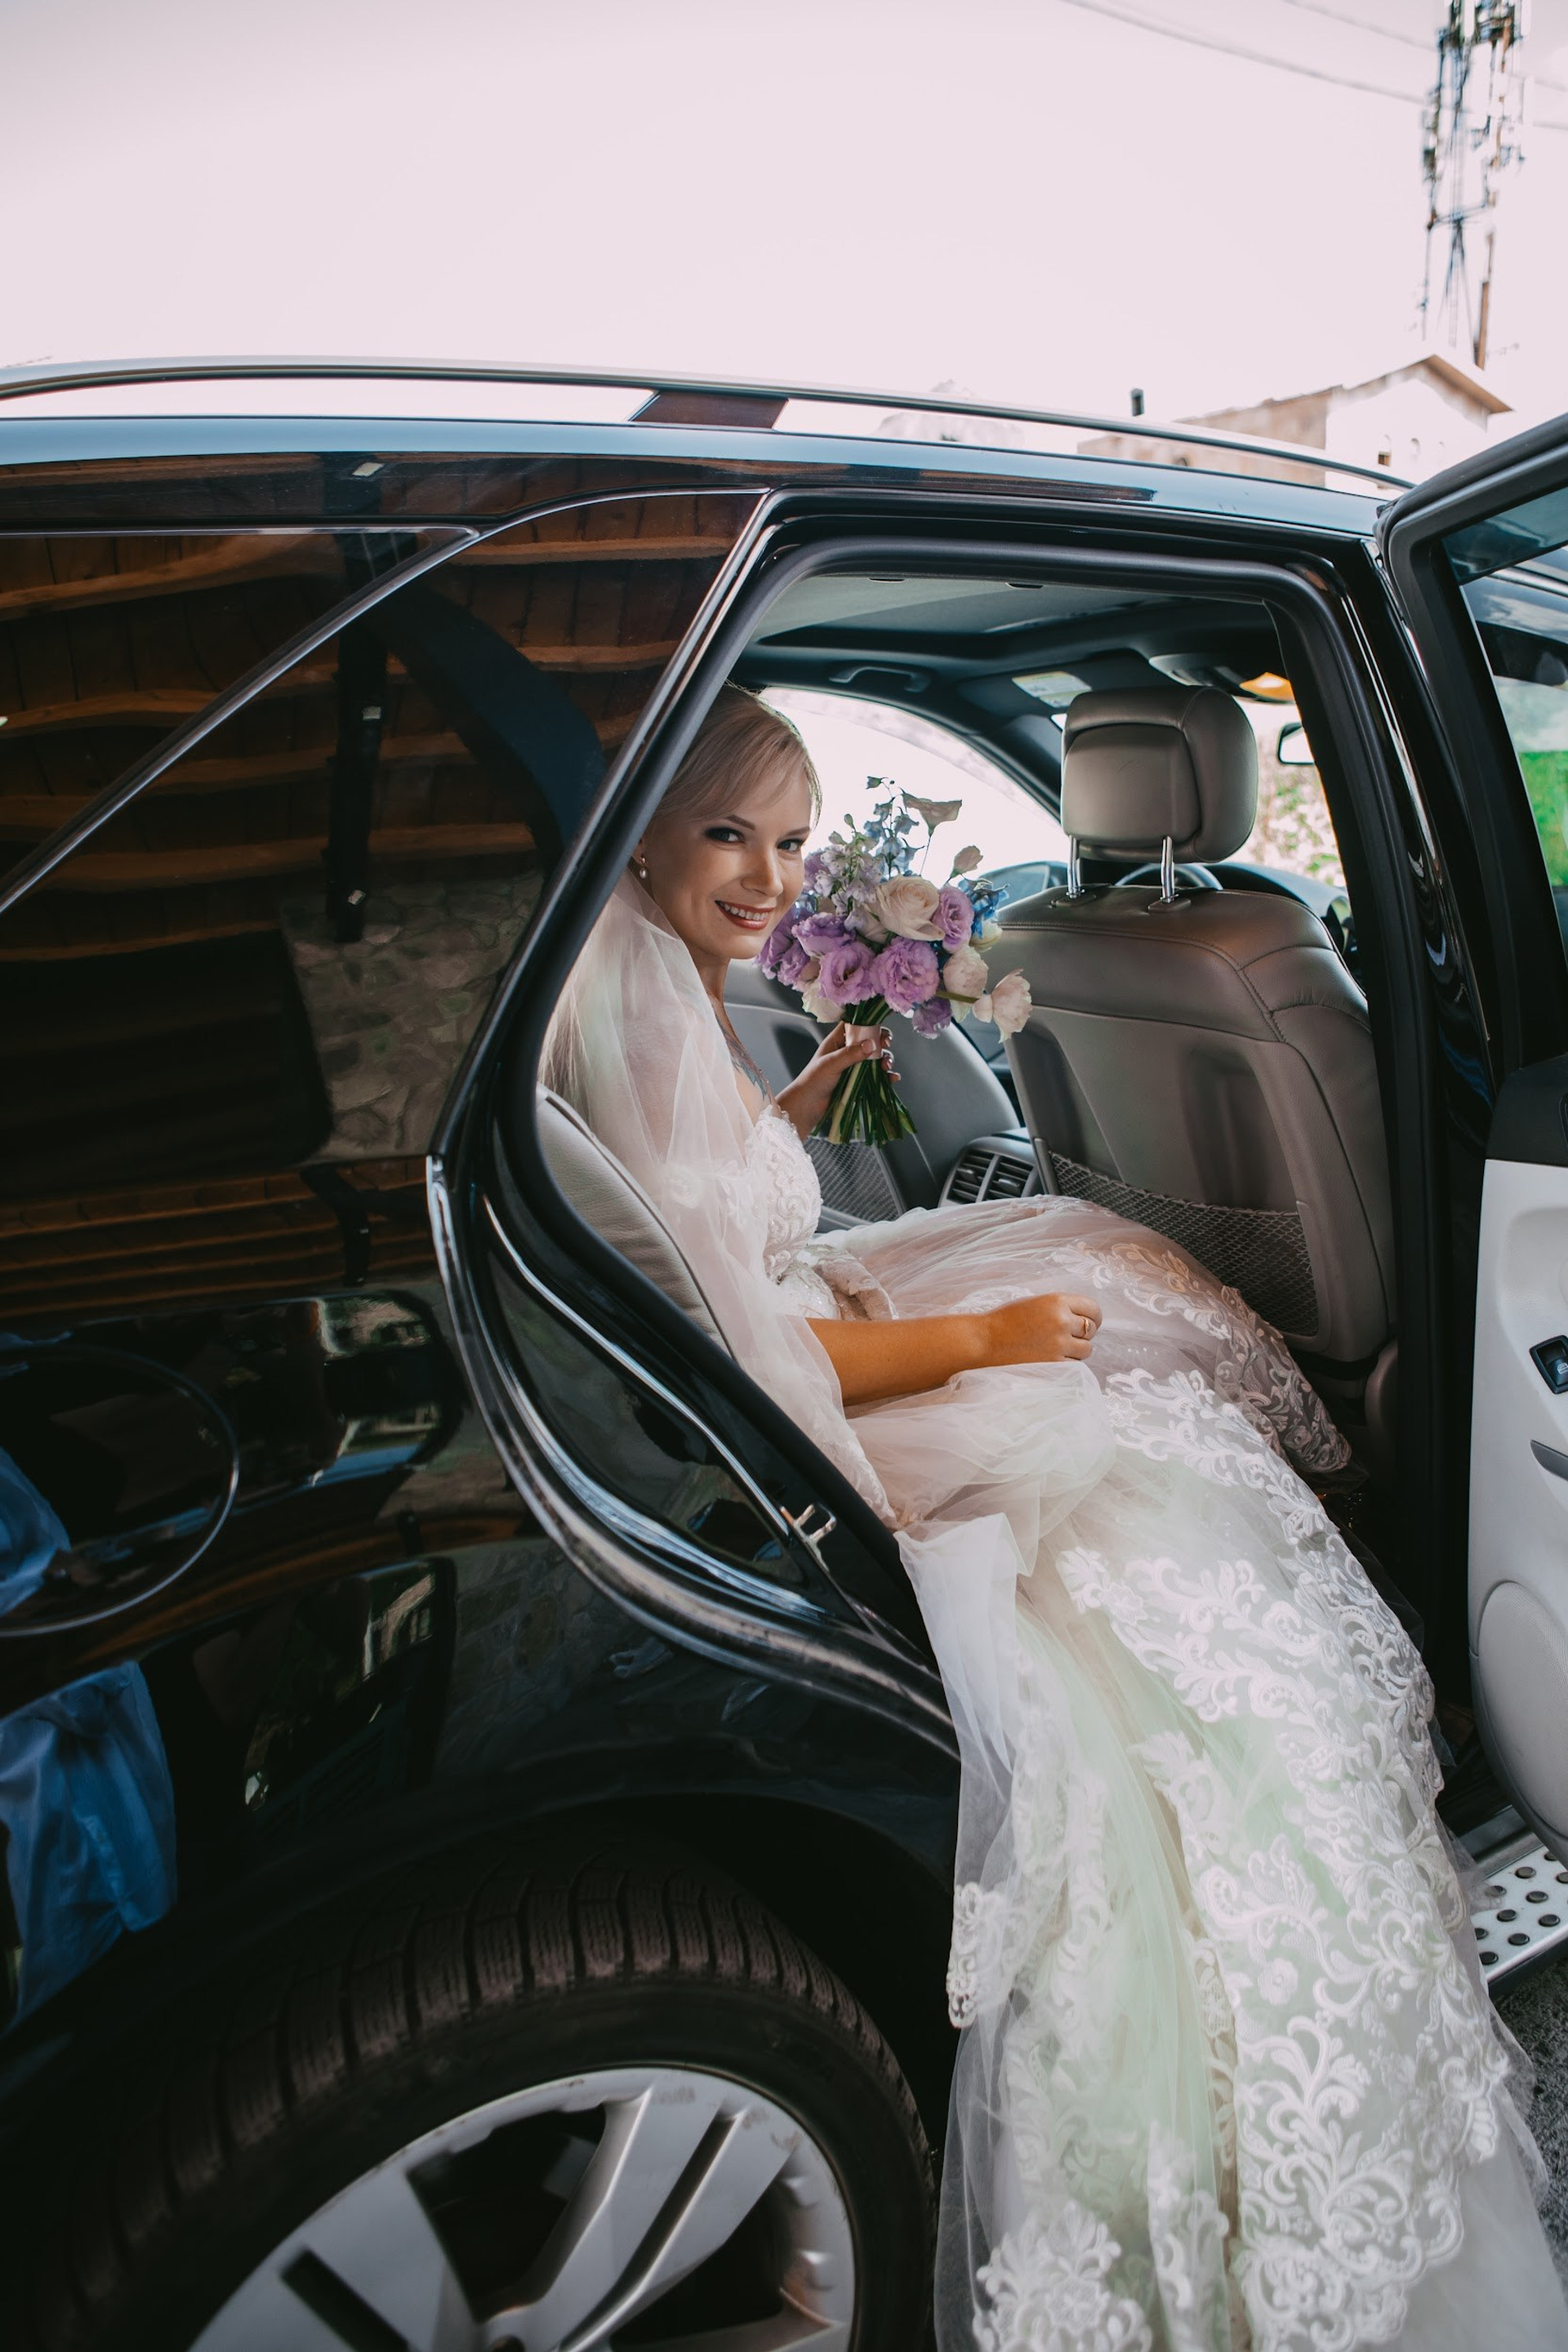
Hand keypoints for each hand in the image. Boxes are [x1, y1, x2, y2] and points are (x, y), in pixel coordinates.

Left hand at [778, 1021, 897, 1140]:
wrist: (807, 1107)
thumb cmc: (812, 1081)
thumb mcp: (830, 1064)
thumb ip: (850, 1054)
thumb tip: (871, 1044)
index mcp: (837, 1041)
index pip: (856, 1025)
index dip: (869, 1024)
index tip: (879, 1030)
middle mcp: (847, 1052)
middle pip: (870, 1040)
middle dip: (881, 1042)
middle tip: (886, 1046)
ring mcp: (854, 1067)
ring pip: (876, 1058)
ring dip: (885, 1060)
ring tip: (887, 1066)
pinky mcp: (859, 1082)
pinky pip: (877, 1076)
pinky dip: (886, 1076)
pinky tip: (892, 1078)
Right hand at [980, 1292, 1101, 1365]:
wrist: (985, 1341)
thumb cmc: (1006, 1320)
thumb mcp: (1035, 1303)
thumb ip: (1060, 1307)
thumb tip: (1084, 1318)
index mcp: (1057, 1301)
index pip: (1093, 1308)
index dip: (1094, 1316)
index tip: (1090, 1322)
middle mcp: (1062, 1321)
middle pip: (1092, 1329)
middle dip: (1084, 1333)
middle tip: (1070, 1336)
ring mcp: (1059, 1344)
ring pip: (1087, 1349)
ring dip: (1077, 1349)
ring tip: (1059, 1348)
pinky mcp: (1054, 1364)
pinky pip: (1075, 1364)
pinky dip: (1068, 1362)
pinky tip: (1052, 1357)